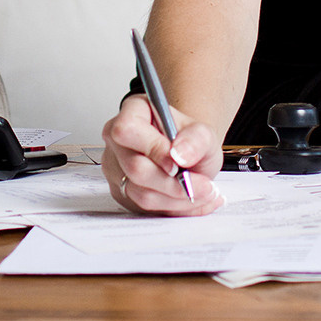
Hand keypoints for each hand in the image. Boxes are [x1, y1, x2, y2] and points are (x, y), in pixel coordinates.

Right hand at [100, 94, 224, 215]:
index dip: (153, 149)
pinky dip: (174, 208)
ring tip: (203, 193)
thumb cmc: (190, 141)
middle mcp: (118, 140)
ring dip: (177, 198)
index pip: (128, 129)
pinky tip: (193, 200)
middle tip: (204, 186)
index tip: (178, 164)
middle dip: (173, 183)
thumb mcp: (204, 134)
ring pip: (140, 193)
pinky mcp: (122, 193)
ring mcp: (116, 168)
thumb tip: (179, 154)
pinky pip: (144, 208)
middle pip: (135, 167)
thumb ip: (196, 139)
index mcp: (134, 112)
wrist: (189, 158)